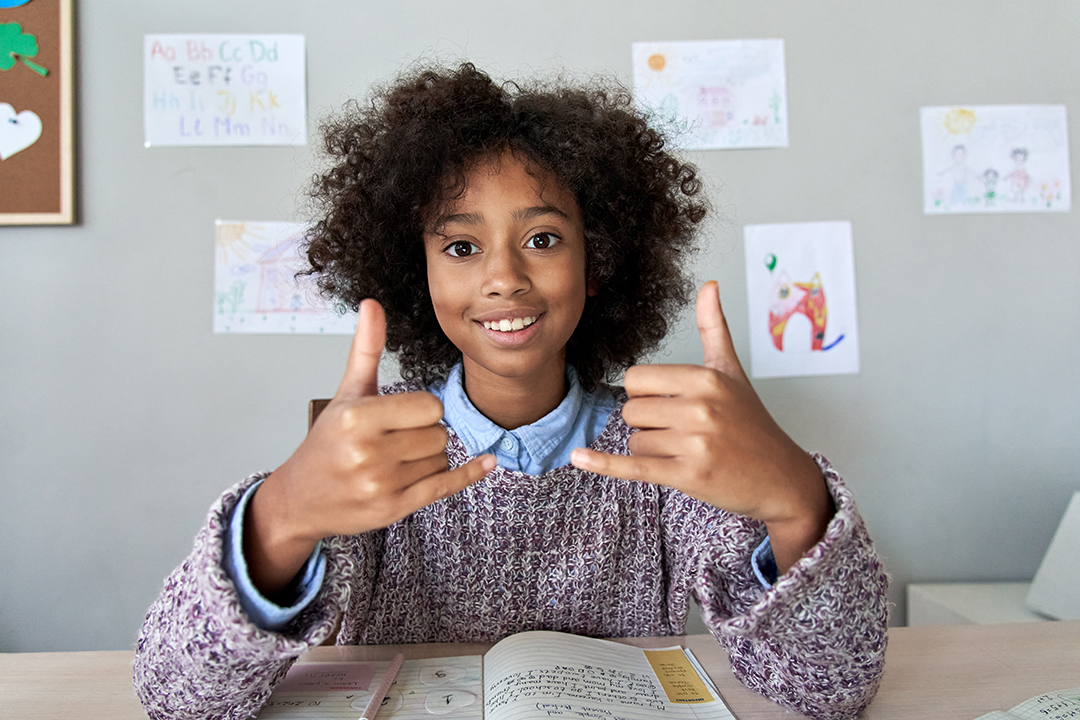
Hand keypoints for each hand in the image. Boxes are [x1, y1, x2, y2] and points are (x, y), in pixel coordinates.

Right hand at [245, 299, 494, 595]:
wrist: (300, 498)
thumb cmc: (327, 441)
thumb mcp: (346, 393)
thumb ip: (365, 349)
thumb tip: (372, 303)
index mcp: (356, 418)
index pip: (428, 406)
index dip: (423, 409)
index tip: (403, 415)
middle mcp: (366, 452)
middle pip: (438, 434)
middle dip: (425, 434)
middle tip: (396, 441)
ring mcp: (379, 485)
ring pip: (440, 459)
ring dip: (428, 458)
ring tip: (395, 461)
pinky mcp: (392, 510)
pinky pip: (444, 487)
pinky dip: (469, 474)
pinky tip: (488, 463)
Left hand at [570, 281, 831, 573]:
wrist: (781, 476)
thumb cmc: (752, 423)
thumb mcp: (732, 370)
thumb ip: (714, 327)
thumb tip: (708, 285)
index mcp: (705, 378)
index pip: (636, 379)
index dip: (644, 393)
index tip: (667, 403)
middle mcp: (700, 408)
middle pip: (631, 410)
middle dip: (647, 423)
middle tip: (680, 432)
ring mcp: (695, 444)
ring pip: (635, 440)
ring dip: (651, 449)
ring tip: (686, 451)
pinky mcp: (688, 476)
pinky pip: (633, 466)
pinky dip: (604, 464)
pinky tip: (579, 458)